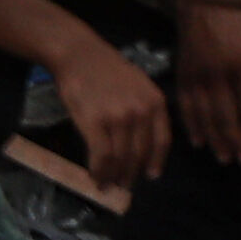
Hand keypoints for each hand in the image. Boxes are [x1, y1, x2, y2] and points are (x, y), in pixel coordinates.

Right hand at [55, 45, 170, 191]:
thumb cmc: (106, 69)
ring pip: (120, 158)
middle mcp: (140, 112)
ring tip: (108, 184)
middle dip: (132, 174)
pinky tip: (96, 177)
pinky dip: (99, 171)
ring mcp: (118, 118)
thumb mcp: (138, 85)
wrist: (79, 54)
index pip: (162, 141)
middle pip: (140, 154)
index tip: (151, 175)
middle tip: (125, 184)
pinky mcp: (95, 123)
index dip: (156, 162)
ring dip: (114, 176)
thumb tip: (141, 141)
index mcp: (155, 102)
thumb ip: (145, 110)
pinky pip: (101, 156)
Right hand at [169, 2, 240, 166]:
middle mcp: (218, 76)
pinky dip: (192, 126)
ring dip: (216, 139)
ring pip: (206, 116)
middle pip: (227, 117)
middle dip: (236, 141)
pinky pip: (186, 107)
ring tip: (225, 158)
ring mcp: (198, 78)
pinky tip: (198, 141)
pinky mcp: (183, 76)